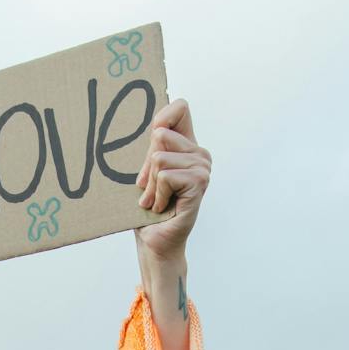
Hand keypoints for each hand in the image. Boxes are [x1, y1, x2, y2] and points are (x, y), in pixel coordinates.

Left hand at [133, 98, 210, 259]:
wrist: (154, 242)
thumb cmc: (146, 209)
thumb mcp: (145, 172)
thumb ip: (152, 147)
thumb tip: (156, 127)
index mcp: (187, 146)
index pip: (180, 107)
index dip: (163, 114)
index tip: (151, 133)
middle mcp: (199, 154)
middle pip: (160, 135)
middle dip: (146, 165)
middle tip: (150, 189)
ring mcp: (203, 168)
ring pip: (159, 158)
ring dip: (150, 185)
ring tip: (155, 201)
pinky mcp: (199, 183)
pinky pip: (165, 176)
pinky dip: (157, 194)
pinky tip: (162, 207)